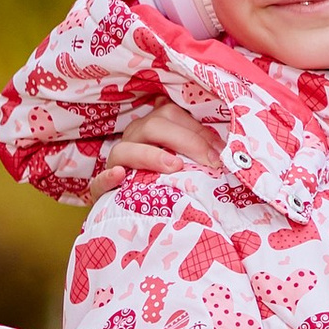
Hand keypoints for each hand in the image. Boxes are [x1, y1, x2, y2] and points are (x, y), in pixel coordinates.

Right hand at [82, 101, 224, 207]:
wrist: (138, 214)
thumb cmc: (168, 182)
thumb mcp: (186, 163)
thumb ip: (200, 151)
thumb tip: (229, 150)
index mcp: (152, 129)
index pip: (172, 115)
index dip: (198, 130)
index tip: (221, 150)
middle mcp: (133, 140)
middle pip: (153, 126)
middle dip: (186, 141)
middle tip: (210, 161)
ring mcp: (115, 164)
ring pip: (125, 150)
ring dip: (150, 155)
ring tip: (175, 166)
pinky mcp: (101, 190)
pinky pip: (98, 181)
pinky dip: (108, 178)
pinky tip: (120, 176)